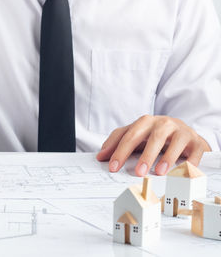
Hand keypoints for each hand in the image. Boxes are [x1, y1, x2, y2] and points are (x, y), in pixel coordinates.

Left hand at [96, 115, 210, 176]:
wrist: (187, 136)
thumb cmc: (157, 137)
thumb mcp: (137, 138)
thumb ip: (118, 143)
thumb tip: (100, 156)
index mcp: (145, 122)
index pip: (128, 135)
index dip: (119, 150)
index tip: (112, 166)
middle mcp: (163, 123)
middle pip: (152, 136)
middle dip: (144, 154)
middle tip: (137, 172)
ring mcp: (181, 130)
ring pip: (173, 141)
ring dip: (166, 157)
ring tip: (158, 172)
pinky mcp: (196, 141)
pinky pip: (194, 150)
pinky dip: (190, 161)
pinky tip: (183, 171)